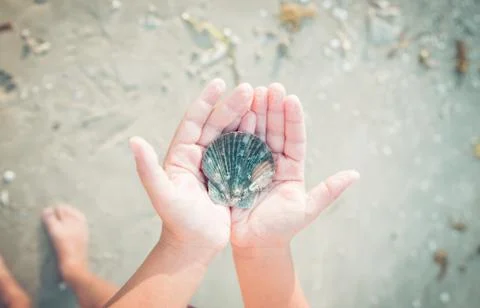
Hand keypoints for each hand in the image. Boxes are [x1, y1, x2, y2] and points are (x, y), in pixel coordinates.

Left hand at [129, 79, 253, 252]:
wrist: (195, 246)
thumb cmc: (177, 221)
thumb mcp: (162, 195)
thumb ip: (148, 169)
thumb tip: (133, 141)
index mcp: (181, 154)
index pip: (193, 121)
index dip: (206, 101)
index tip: (220, 83)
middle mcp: (198, 155)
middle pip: (216, 124)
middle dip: (231, 105)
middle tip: (249, 89)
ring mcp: (216, 164)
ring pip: (231, 135)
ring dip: (244, 118)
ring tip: (260, 101)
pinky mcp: (230, 175)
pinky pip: (243, 152)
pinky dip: (254, 139)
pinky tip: (266, 128)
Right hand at [230, 83, 358, 249]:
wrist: (255, 244)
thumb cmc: (282, 229)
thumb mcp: (307, 209)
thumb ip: (328, 191)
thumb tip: (355, 174)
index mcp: (290, 166)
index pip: (293, 137)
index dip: (292, 118)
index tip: (290, 98)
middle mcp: (271, 160)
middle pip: (273, 130)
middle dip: (271, 108)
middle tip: (270, 87)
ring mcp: (251, 162)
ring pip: (254, 134)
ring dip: (253, 113)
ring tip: (251, 92)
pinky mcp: (232, 168)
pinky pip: (233, 147)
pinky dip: (233, 131)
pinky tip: (233, 113)